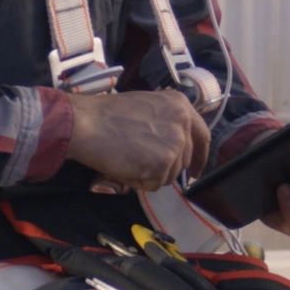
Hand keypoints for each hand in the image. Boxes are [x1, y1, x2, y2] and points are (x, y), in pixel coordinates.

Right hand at [65, 89, 210, 191]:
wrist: (87, 123)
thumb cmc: (107, 114)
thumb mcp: (146, 106)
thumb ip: (165, 121)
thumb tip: (172, 145)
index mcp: (180, 105)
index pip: (202, 136)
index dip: (200, 157)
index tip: (196, 171)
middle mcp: (183, 123)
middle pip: (184, 160)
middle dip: (165, 168)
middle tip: (141, 164)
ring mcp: (175, 144)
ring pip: (170, 175)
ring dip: (150, 174)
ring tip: (128, 159)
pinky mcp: (163, 164)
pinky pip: (155, 184)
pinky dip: (138, 182)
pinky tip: (124, 166)